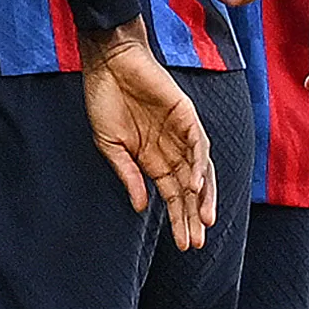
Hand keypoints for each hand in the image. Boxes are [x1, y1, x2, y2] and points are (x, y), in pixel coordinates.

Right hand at [79, 22, 217, 251]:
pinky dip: (198, 165)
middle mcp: (171, 149)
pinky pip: (197, 145)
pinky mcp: (186, 115)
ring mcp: (181, 133)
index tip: (182, 245)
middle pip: (188, 190)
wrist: (108, 63)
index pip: (172, 196)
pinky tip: (193, 186)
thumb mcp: (110, 146)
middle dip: (191, 217)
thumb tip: (142, 208)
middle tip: (194, 243)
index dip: (178, 220)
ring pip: (200, 171)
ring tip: (202, 222)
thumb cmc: (105, 100)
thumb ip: (128, 175)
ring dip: (202, 197)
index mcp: (153, 159)